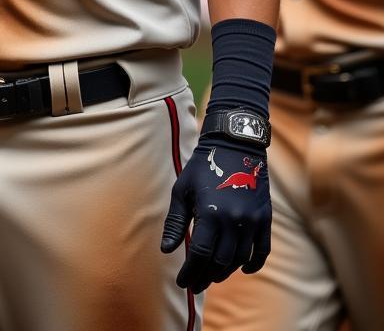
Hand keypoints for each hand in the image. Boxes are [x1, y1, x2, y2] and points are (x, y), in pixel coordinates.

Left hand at [160, 137, 270, 293]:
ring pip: (240, 258)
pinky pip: (262, 250)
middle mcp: (234, 221)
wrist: (235, 146)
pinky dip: (253, 263)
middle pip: (220, 261)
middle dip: (206, 276)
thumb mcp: (183, 190)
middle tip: (195, 284)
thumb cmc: (203, 167)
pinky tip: (243, 269)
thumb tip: (167, 250)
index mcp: (211, 213)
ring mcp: (252, 221)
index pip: (201, 254)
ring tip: (212, 276)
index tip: (183, 283)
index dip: (191, 272)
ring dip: (225, 271)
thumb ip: (176, 222)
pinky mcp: (265, 218)